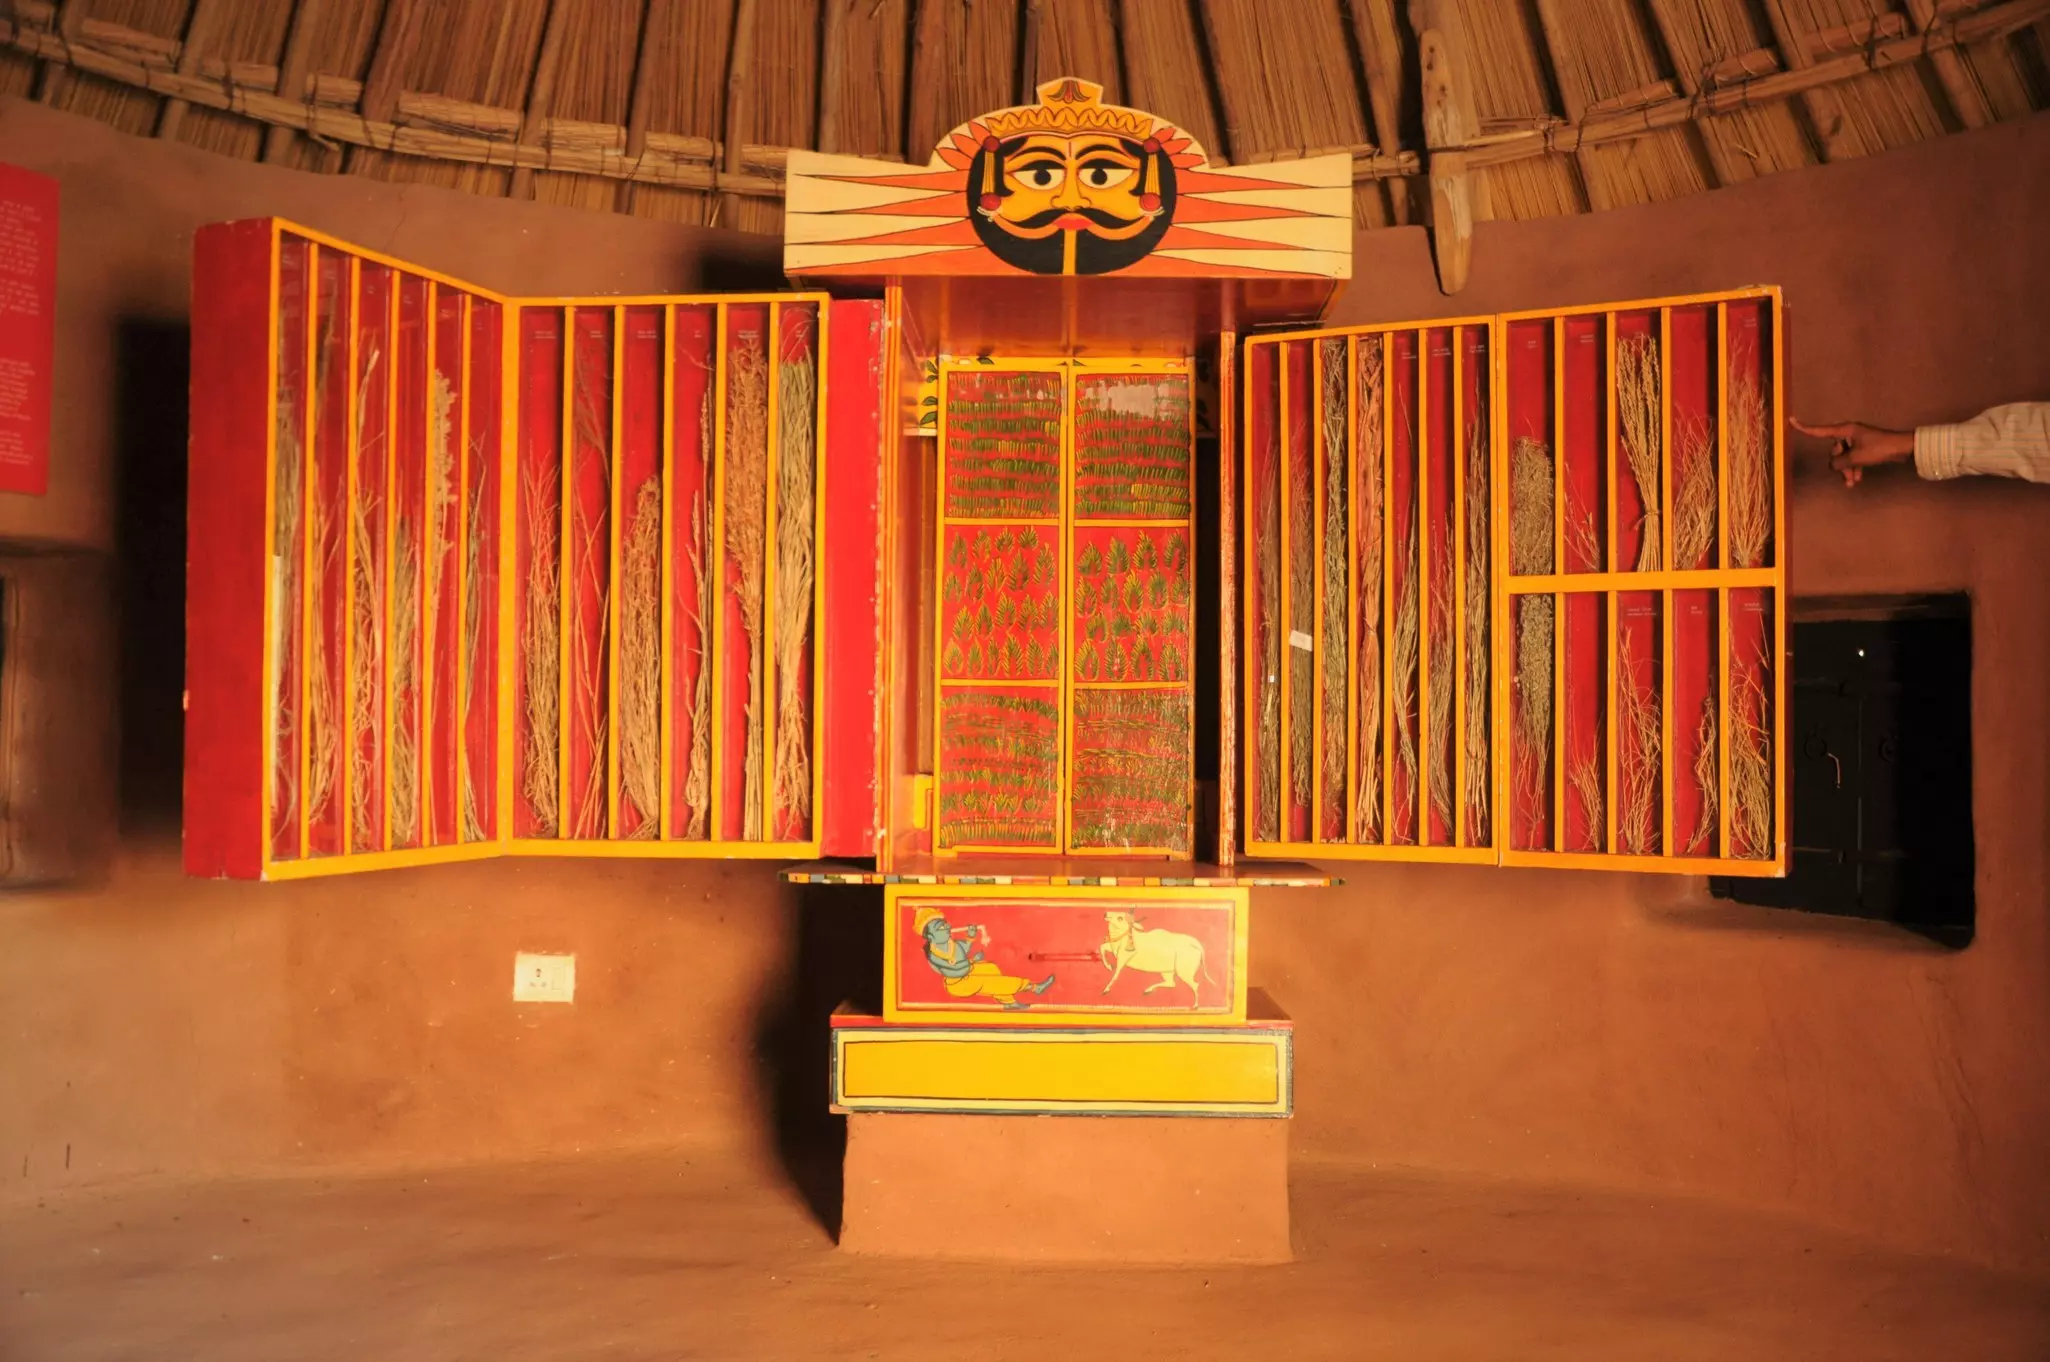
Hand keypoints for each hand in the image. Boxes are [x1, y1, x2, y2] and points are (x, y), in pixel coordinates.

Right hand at [1791, 419, 1914, 487]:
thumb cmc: (1879, 449)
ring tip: (1853, 482)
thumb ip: (1839, 463)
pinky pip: (1853, 458)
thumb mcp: (1856, 458)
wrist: (1902, 449)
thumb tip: (1832, 466)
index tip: (1791, 420)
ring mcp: (1857, 440)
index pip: (1820, 430)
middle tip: (1848, 478)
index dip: (1805, 427)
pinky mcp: (1864, 447)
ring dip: (1847, 470)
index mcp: (1845, 430)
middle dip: (1839, 465)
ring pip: (1844, 457)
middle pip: (1834, 451)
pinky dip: (1854, 468)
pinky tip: (1857, 479)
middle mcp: (1849, 433)